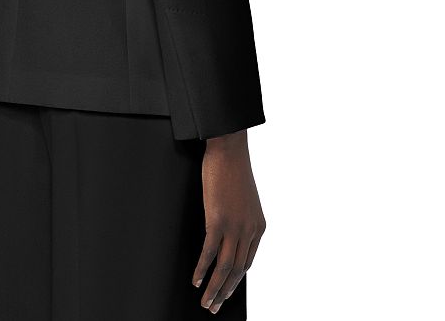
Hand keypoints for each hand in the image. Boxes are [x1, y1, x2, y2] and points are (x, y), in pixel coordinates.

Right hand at [192, 129, 265, 312]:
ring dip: (214, 289)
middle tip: (213, 307)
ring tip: (205, 302)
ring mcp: (234, 227)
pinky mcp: (217, 221)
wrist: (229, 148)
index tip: (225, 292)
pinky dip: (202, 270)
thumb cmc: (232, 168)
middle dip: (224, 292)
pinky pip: (209, 253)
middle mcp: (249, 230)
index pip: (247, 262)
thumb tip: (227, 232)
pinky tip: (196, 280)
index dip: (235, 280)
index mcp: (258, 226)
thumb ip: (239, 218)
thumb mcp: (243, 198)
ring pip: (224, 268)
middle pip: (237, 271)